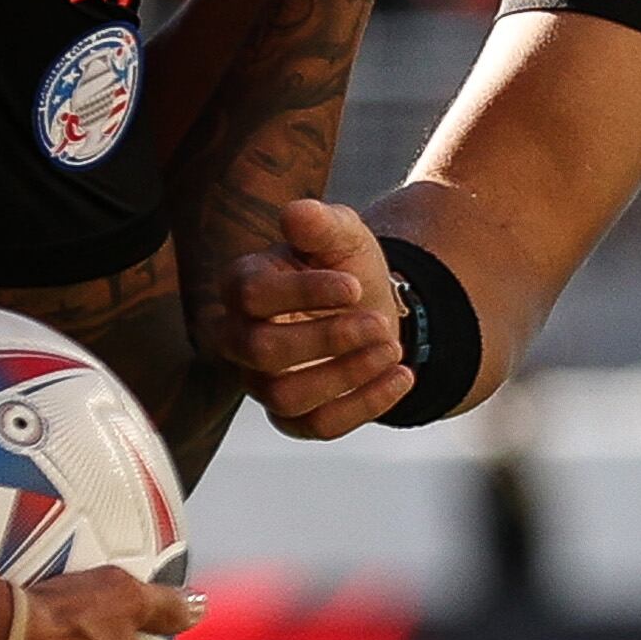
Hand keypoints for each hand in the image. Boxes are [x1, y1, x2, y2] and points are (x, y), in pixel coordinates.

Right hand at [209, 197, 416, 437]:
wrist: (371, 309)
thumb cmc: (344, 268)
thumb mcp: (343, 235)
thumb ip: (321, 223)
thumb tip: (295, 213)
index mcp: (242, 285)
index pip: (252, 295)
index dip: (304, 293)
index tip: (354, 285)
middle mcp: (239, 338)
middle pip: (262, 351)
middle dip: (327, 340)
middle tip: (378, 324)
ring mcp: (261, 383)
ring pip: (286, 397)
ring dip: (346, 376)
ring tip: (391, 348)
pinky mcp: (293, 417)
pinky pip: (318, 426)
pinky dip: (365, 405)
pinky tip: (401, 377)